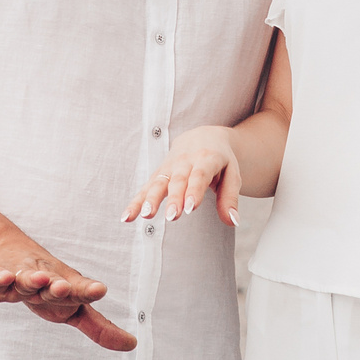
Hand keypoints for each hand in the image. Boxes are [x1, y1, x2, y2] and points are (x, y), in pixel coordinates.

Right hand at [0, 235, 136, 351]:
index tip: (100, 290)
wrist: (4, 253)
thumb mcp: (72, 307)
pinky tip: (5, 278)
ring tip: (41, 280)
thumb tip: (131, 344)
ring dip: (34, 281)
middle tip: (65, 287)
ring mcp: (20, 278)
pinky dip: (1, 279)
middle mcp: (45, 280)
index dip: (89, 291)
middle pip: (53, 286)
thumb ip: (99, 327)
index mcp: (65, 287)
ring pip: (27, 281)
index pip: (80, 291)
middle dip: (59, 288)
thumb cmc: (45, 285)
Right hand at [123, 126, 241, 226]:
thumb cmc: (220, 161)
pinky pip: (145, 188)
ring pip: (158, 182)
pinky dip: (135, 201)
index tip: (190, 208)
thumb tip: (233, 222)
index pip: (200, 175)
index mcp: (207, 158)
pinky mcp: (158, 174)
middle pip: (178, 180)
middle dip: (174, 199)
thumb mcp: (232, 175)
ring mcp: (169, 167)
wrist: (203, 137)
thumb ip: (230, 198)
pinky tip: (127, 217)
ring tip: (145, 215)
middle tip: (171, 217)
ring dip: (150, 199)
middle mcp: (185, 161)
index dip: (194, 190)